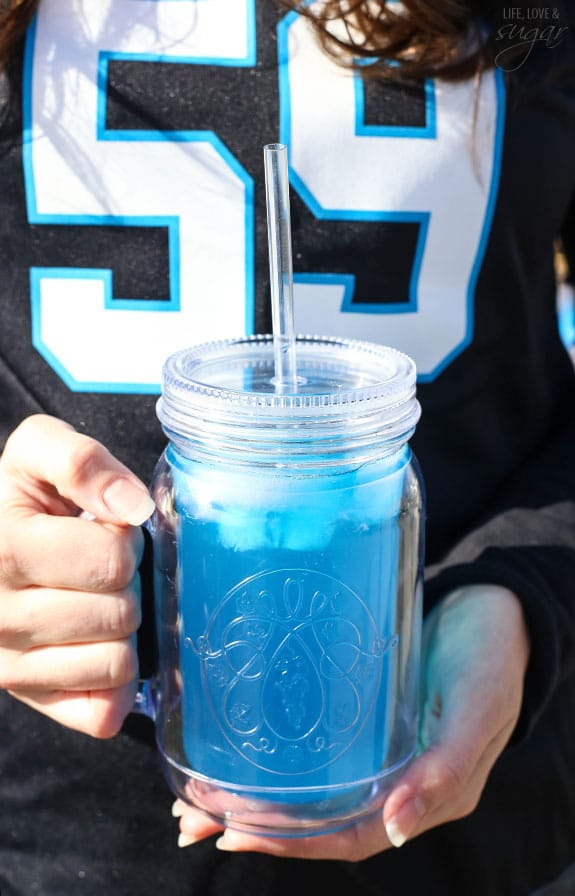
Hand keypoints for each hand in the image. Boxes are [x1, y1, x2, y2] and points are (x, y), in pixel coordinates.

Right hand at [0, 415, 154, 736]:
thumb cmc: (21, 496)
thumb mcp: (39, 449)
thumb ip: (82, 461)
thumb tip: (131, 507)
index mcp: (3, 550)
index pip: (111, 562)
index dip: (126, 540)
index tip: (107, 529)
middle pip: (120, 614)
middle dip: (129, 584)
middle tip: (104, 567)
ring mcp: (10, 667)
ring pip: (117, 664)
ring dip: (126, 630)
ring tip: (99, 600)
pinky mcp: (30, 698)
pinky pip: (101, 712)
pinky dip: (115, 682)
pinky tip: (100, 644)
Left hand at [173, 583, 529, 857]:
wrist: (494, 606)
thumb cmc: (491, 656)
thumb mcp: (475, 707)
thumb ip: (446, 766)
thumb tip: (398, 829)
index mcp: (428, 791)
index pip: (352, 835)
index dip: (294, 843)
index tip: (236, 832)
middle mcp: (396, 777)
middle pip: (320, 818)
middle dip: (258, 823)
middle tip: (194, 817)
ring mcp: (378, 745)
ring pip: (313, 785)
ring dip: (256, 794)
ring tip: (197, 796)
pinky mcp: (365, 710)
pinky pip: (318, 743)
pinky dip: (278, 752)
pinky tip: (240, 743)